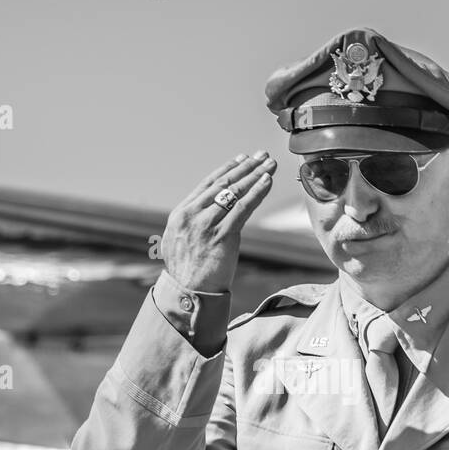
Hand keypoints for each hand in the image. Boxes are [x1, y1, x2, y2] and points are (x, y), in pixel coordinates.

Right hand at [161, 151, 276, 292]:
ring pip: (234, 192)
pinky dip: (256, 192)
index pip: (207, 184)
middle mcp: (192, 215)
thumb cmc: (187, 272)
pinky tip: (267, 181)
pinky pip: (243, 208)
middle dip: (246, 167)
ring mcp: (207, 225)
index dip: (228, 169)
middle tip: (262, 155)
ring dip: (254, 175)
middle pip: (223, 183)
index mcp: (180, 214)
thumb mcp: (179, 242)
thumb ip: (191, 224)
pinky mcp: (222, 236)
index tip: (243, 159)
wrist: (188, 294)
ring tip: (269, 163)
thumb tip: (206, 214)